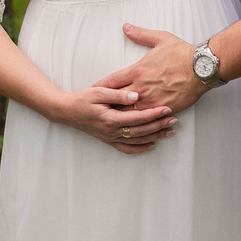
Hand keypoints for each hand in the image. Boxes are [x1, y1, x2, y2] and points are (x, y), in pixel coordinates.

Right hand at [51, 86, 176, 154]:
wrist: (66, 111)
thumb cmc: (82, 99)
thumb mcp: (98, 92)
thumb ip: (118, 94)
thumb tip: (136, 96)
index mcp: (110, 119)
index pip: (137, 118)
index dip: (154, 114)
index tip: (167, 109)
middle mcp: (111, 131)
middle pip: (141, 131)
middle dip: (159, 125)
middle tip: (174, 120)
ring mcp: (110, 137)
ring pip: (136, 140)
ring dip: (154, 136)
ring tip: (169, 131)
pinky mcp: (108, 139)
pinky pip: (126, 148)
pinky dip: (140, 148)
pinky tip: (151, 145)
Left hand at [93, 24, 207, 114]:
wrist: (201, 68)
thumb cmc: (182, 53)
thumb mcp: (161, 38)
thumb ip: (141, 34)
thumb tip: (126, 27)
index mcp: (137, 70)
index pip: (112, 81)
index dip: (100, 86)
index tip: (93, 90)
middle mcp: (141, 87)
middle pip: (116, 100)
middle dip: (107, 104)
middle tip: (98, 109)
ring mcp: (151, 100)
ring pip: (129, 113)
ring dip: (120, 115)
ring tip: (112, 120)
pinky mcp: (162, 109)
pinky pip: (146, 119)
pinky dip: (139, 122)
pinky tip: (134, 125)